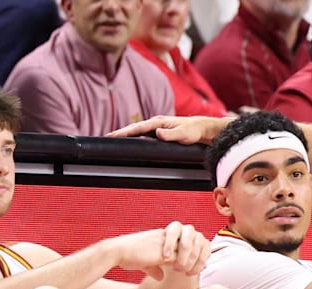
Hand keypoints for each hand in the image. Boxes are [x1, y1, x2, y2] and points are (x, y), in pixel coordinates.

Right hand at [106, 115, 227, 144]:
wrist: (204, 128)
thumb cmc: (195, 131)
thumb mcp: (185, 134)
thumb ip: (171, 135)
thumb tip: (156, 134)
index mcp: (159, 122)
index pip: (137, 128)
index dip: (123, 133)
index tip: (111, 136)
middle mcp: (157, 123)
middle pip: (134, 128)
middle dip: (120, 133)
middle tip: (106, 139)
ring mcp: (158, 127)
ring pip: (138, 131)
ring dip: (126, 135)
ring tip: (114, 140)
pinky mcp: (161, 132)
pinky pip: (144, 135)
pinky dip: (135, 137)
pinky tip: (131, 142)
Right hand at [109, 221, 209, 279]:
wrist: (117, 252)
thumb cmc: (128, 256)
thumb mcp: (145, 262)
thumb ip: (155, 267)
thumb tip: (160, 276)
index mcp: (166, 235)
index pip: (190, 239)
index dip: (196, 251)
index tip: (194, 265)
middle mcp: (169, 235)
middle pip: (195, 240)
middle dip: (198, 257)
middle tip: (193, 271)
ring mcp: (167, 241)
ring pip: (191, 248)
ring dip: (192, 261)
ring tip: (187, 272)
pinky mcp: (164, 250)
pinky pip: (182, 256)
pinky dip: (186, 265)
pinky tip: (182, 272)